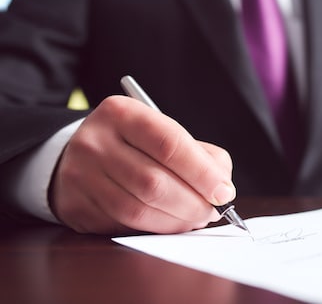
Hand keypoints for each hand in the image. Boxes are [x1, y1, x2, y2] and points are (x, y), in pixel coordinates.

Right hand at [50, 95, 234, 233]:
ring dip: (176, 222)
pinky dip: (154, 229)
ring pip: (138, 210)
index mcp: (122, 113)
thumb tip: (222, 189)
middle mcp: (95, 142)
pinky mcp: (75, 206)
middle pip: (154, 182)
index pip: (169, 144)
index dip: (202, 172)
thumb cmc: (136, 143)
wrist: (81, 152)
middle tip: (211, 211)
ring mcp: (80, 175)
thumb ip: (200, 154)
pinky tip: (168, 223)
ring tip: (194, 219)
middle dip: (192, 203)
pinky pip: (123, 227)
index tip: (224, 192)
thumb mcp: (163, 132)